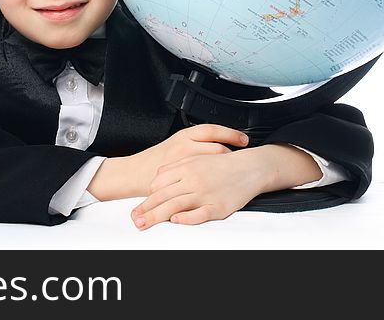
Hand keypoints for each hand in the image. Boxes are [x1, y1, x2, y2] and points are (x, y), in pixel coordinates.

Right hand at [130, 124, 248, 195]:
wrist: (134, 174)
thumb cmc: (153, 160)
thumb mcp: (173, 144)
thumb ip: (192, 143)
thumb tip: (217, 142)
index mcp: (183, 137)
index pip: (213, 130)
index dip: (231, 134)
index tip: (244, 139)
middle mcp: (184, 148)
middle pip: (217, 148)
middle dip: (232, 154)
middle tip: (241, 159)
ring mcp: (184, 165)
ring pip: (214, 164)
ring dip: (226, 168)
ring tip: (234, 172)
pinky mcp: (182, 181)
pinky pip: (204, 180)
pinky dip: (216, 181)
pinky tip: (222, 184)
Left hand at [130, 148, 274, 229]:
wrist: (250, 167)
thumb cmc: (222, 164)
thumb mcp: (196, 159)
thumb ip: (176, 168)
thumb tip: (157, 180)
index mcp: (187, 167)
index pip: (160, 184)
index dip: (146, 198)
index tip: (136, 208)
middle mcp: (193, 180)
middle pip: (164, 196)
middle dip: (146, 210)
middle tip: (134, 220)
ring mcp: (205, 193)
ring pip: (176, 205)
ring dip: (157, 216)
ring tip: (144, 224)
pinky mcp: (218, 206)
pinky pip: (199, 214)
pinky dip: (186, 218)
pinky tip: (176, 221)